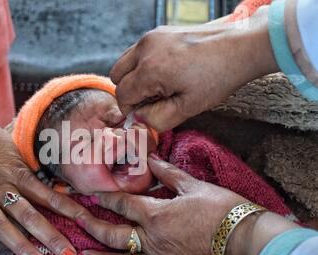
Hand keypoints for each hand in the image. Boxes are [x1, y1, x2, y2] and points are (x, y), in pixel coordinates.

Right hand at [0, 100, 88, 254]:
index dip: (68, 209)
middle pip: (28, 214)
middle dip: (50, 236)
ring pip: (0, 224)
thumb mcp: (13, 151)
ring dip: (20, 245)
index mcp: (16, 172)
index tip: (85, 224)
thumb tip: (54, 190)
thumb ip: (28, 173)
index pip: (47, 195)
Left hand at [75, 155, 296, 254]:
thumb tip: (151, 158)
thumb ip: (168, 174)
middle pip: (114, 234)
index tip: (91, 195)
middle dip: (92, 227)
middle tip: (77, 222)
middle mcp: (153, 239)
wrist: (246, 239)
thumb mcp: (194, 186)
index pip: (122, 204)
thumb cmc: (222, 209)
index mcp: (157, 214)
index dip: (104, 198)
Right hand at [109, 8, 278, 131]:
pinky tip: (166, 72)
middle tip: (151, 101)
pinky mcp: (159, 32)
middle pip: (117, 77)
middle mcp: (145, 48)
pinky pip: (138, 52)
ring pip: (125, 63)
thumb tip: (138, 120)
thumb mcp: (188, 108)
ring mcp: (151, 37)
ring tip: (159, 86)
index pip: (122, 95)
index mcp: (150, 69)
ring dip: (134, 78)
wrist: (240, 47)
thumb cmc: (217, 77)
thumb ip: (156, 119)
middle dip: (129, 92)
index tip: (145, 115)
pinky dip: (143, 65)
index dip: (130, 110)